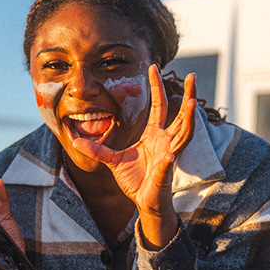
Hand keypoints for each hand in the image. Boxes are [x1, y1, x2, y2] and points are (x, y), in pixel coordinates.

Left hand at [72, 64, 195, 247]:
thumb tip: (75, 139)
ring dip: (188, 119)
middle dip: (188, 95)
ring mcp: (169, 155)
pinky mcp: (165, 173)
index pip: (159, 106)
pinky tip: (170, 153)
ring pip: (184, 134)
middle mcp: (166, 141)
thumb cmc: (134, 179)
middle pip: (181, 114)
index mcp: (155, 135)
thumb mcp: (111, 160)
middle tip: (194, 75)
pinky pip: (168, 163)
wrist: (142, 200)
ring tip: (192, 103)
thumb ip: (96, 149)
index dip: (157, 88)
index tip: (153, 68)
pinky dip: (169, 158)